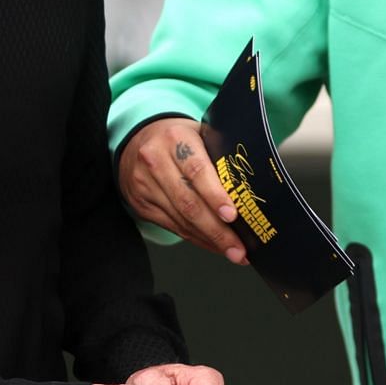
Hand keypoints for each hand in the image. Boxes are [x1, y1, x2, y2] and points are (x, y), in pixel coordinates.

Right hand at [118, 117, 248, 264]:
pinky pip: (173, 226)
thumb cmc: (177, 138)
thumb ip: (217, 154)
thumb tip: (249, 188)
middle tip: (238, 248)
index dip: (215, 196)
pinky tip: (211, 244)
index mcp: (175, 139)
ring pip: (181, 219)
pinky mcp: (141, 204)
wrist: (136, 142)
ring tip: (232, 250)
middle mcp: (156, 161)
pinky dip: (195, 238)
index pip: (197, 170)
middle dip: (217, 230)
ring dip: (209, 239)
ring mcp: (145, 185)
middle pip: (189, 202)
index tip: (232, 215)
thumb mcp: (197, 134)